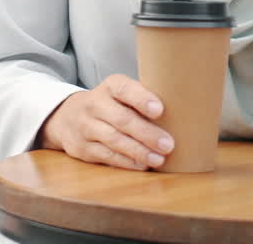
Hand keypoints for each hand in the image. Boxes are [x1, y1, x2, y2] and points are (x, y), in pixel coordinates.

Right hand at [38, 74, 174, 170]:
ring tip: (159, 159)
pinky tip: (142, 165)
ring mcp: (86, 127)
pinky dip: (127, 162)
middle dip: (147, 133)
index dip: (142, 98)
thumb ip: (144, 99)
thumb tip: (185, 110)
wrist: (67, 117)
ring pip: (114, 140)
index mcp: (110, 86)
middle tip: (169, 144)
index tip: (160, 110)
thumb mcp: (121, 94)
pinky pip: (107, 156)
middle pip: (122, 119)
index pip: (124, 89)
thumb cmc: (110, 105)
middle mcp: (94, 104)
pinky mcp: (82, 149)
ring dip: (139, 152)